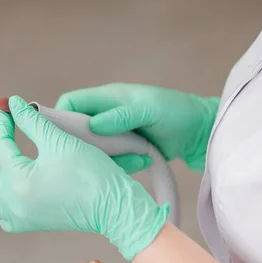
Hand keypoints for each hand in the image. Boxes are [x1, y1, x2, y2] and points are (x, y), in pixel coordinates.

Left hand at [0, 96, 168, 259]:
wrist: (114, 208)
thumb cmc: (91, 173)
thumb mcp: (59, 141)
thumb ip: (31, 120)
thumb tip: (12, 104)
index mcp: (17, 183)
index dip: (2, 122)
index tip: (7, 106)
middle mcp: (12, 205)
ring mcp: (20, 218)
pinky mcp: (30, 224)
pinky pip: (0, 213)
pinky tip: (3, 181)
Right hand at [56, 84, 219, 171]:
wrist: (201, 132)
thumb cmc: (177, 111)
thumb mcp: (149, 109)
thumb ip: (120, 116)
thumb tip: (92, 126)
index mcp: (106, 97)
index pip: (70, 103)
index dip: (60, 117)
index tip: (61, 137)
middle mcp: (105, 115)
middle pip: (77, 131)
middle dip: (84, 145)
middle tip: (96, 155)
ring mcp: (114, 134)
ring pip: (93, 149)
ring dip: (107, 157)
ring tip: (131, 158)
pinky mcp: (124, 151)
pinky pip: (110, 160)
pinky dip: (122, 164)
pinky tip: (141, 162)